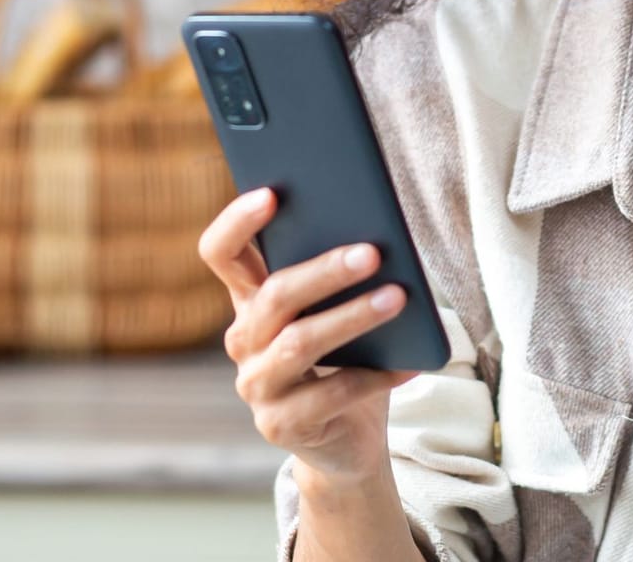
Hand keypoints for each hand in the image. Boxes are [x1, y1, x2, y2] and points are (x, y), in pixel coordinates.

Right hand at [198, 187, 419, 479]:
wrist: (346, 439)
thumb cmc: (349, 357)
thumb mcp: (339, 310)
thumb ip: (342, 276)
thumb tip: (378, 235)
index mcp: (251, 300)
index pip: (222, 254)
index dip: (237, 222)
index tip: (271, 193)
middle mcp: (244, 340)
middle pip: (274, 296)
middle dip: (324, 271)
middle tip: (372, 253)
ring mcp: (257, 385)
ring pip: (299, 343)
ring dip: (352, 317)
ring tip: (398, 298)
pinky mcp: (281, 426)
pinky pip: (331, 394)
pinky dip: (376, 376)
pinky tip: (410, 362)